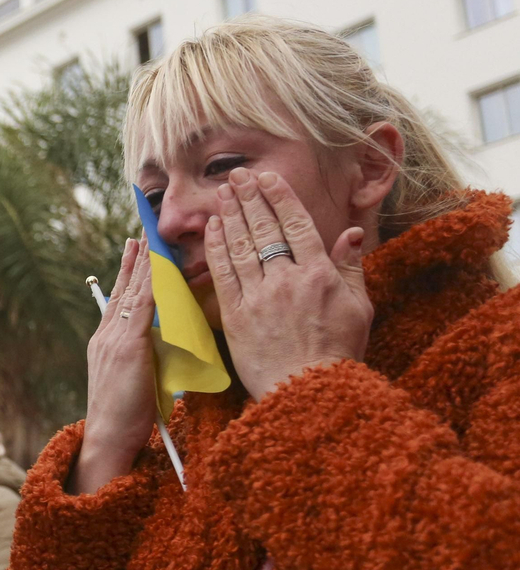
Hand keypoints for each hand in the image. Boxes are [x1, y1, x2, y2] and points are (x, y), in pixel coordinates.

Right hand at [71, 237, 160, 493]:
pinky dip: (151, 284)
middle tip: (143, 229)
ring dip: (145, 262)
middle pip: (124, 287)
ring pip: (134, 291)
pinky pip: (142, 307)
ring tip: (152, 237)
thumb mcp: (137, 378)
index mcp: (108, 341)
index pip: (121, 297)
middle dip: (135, 257)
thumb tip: (166, 338)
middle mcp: (107, 334)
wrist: (108, 438)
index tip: (135, 247)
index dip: (129, 270)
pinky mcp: (127, 347)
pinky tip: (159, 267)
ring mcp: (115, 339)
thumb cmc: (127, 417)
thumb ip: (147, 354)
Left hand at [206, 169, 371, 400]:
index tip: (266, 178)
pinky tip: (211, 230)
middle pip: (265, 230)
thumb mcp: (359, 308)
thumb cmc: (337, 352)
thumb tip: (351, 233)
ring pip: (241, 247)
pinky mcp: (236, 316)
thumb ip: (351, 267)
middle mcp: (288, 280)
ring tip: (222, 194)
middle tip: (236, 176)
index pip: (296, 225)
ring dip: (230, 216)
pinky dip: (216, 249)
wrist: (308, 393)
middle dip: (249, 199)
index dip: (279, 198)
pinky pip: (223, 274)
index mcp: (320, 275)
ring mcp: (260, 297)